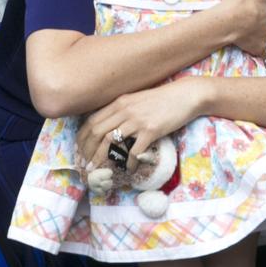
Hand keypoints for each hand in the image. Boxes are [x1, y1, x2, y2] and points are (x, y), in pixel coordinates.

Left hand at [77, 78, 203, 171]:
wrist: (186, 96)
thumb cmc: (162, 99)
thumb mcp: (137, 100)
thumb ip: (122, 111)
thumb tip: (108, 127)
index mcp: (119, 102)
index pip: (92, 121)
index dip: (83, 138)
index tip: (80, 150)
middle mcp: (125, 110)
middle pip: (97, 132)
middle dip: (87, 151)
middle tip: (86, 165)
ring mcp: (137, 120)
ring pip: (110, 141)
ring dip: (101, 158)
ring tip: (98, 170)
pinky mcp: (151, 131)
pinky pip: (134, 150)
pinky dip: (128, 162)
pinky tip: (128, 169)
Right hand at [221, 0, 265, 57]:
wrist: (229, 21)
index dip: (259, 1)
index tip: (249, 2)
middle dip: (260, 17)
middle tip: (246, 16)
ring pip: (265, 32)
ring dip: (259, 31)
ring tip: (246, 30)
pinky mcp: (259, 47)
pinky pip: (262, 50)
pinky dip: (260, 49)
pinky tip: (255, 48)